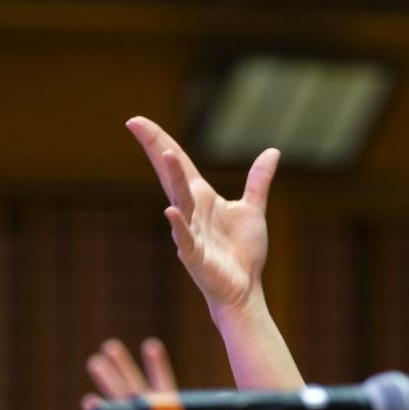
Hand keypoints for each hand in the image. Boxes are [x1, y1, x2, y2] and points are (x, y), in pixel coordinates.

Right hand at [126, 116, 278, 316]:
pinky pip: (184, 238)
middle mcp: (191, 210)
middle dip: (154, 147)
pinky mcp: (194, 256)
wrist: (244, 289)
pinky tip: (171, 211)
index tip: (136, 120)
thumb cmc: (243, 253)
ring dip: (173, 178)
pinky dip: (178, 226)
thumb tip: (272, 151)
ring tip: (166, 155)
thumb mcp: (252, 209)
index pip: (178, 162)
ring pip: (179, 200)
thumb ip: (258, 180)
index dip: (158, 140)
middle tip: (135, 123)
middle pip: (171, 173)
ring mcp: (189, 232)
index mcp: (201, 197)